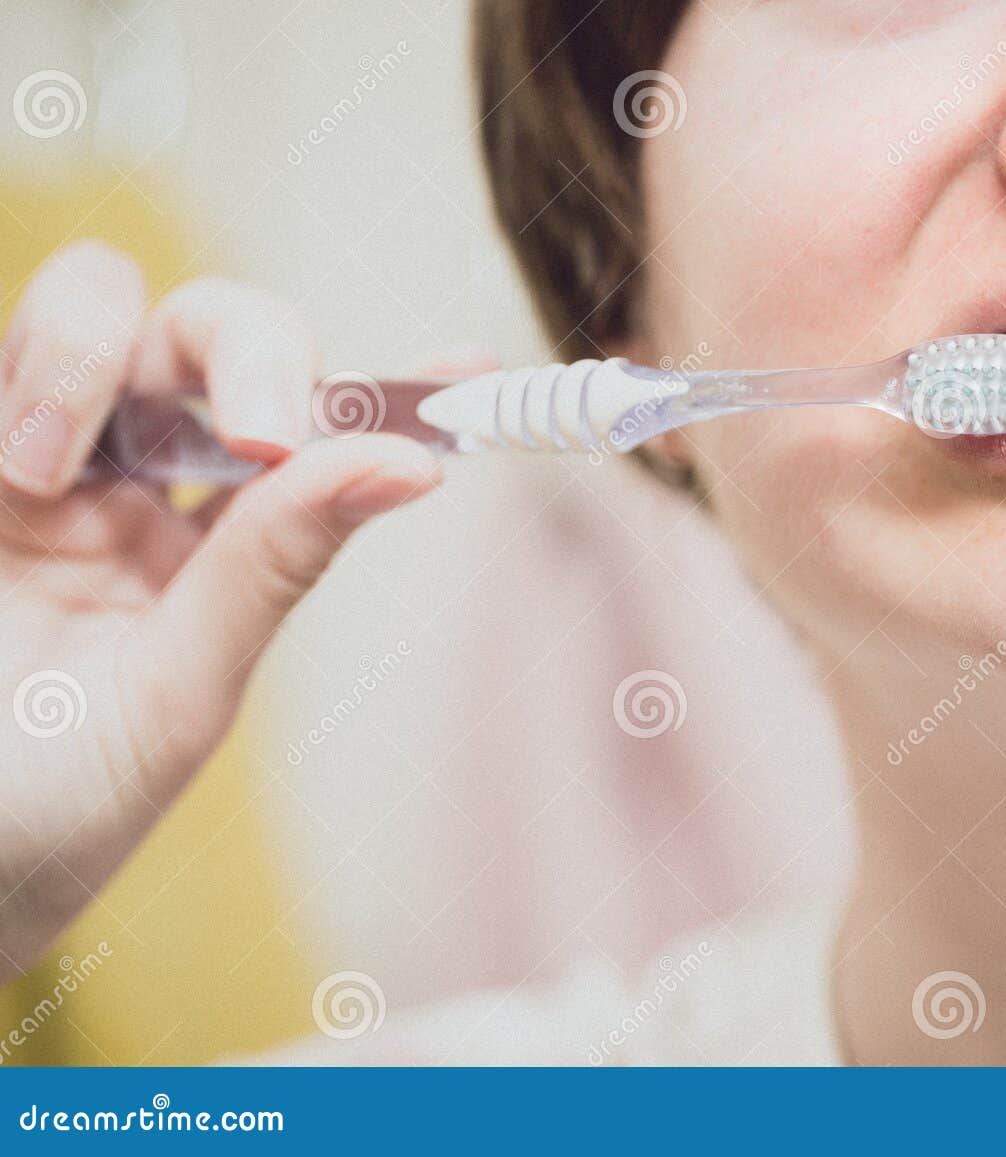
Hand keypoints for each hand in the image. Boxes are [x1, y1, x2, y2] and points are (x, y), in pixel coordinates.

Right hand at [0, 241, 440, 976]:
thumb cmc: (51, 808)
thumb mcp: (179, 692)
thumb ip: (273, 564)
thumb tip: (411, 465)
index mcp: (217, 542)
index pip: (320, 435)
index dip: (392, 391)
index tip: (470, 372)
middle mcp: (137, 480)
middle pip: (218, 333)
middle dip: (254, 350)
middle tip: (263, 437)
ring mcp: (40, 455)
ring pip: (100, 305)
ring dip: (90, 354)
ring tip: (40, 473)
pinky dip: (34, 378)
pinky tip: (19, 471)